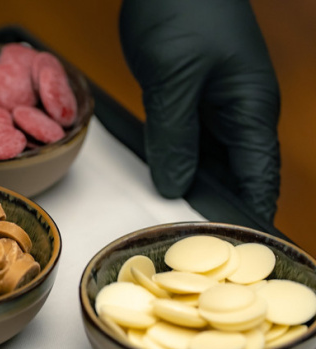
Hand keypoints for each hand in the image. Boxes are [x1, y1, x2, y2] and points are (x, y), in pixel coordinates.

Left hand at [119, 0, 280, 224]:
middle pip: (236, 174)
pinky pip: (188, 141)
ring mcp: (216, 105)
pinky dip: (176, 161)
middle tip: (192, 246)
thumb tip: (175, 186)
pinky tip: (162, 181)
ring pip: (209, 160)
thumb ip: (174, 138)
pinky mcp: (191, 98)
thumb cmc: (183, 10)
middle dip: (217, 206)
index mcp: (251, 109)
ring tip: (174, 223)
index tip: (236, 251)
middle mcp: (240, 112)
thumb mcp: (175, 80)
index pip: (260, 177)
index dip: (249, 215)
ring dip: (193, 185)